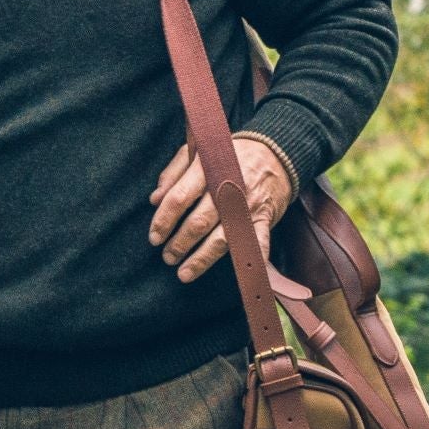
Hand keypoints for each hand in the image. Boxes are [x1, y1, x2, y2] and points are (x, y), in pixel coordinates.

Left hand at [148, 136, 294, 283]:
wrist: (274, 153)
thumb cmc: (228, 155)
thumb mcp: (197, 152)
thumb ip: (173, 173)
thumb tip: (154, 200)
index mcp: (207, 168)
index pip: (179, 198)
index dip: (163, 220)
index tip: (154, 237)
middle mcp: (226, 187)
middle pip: (198, 222)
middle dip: (179, 244)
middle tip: (167, 257)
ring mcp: (247, 204)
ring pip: (221, 238)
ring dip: (200, 259)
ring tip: (183, 272)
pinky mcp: (264, 217)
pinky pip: (258, 242)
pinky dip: (252, 259)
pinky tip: (241, 275)